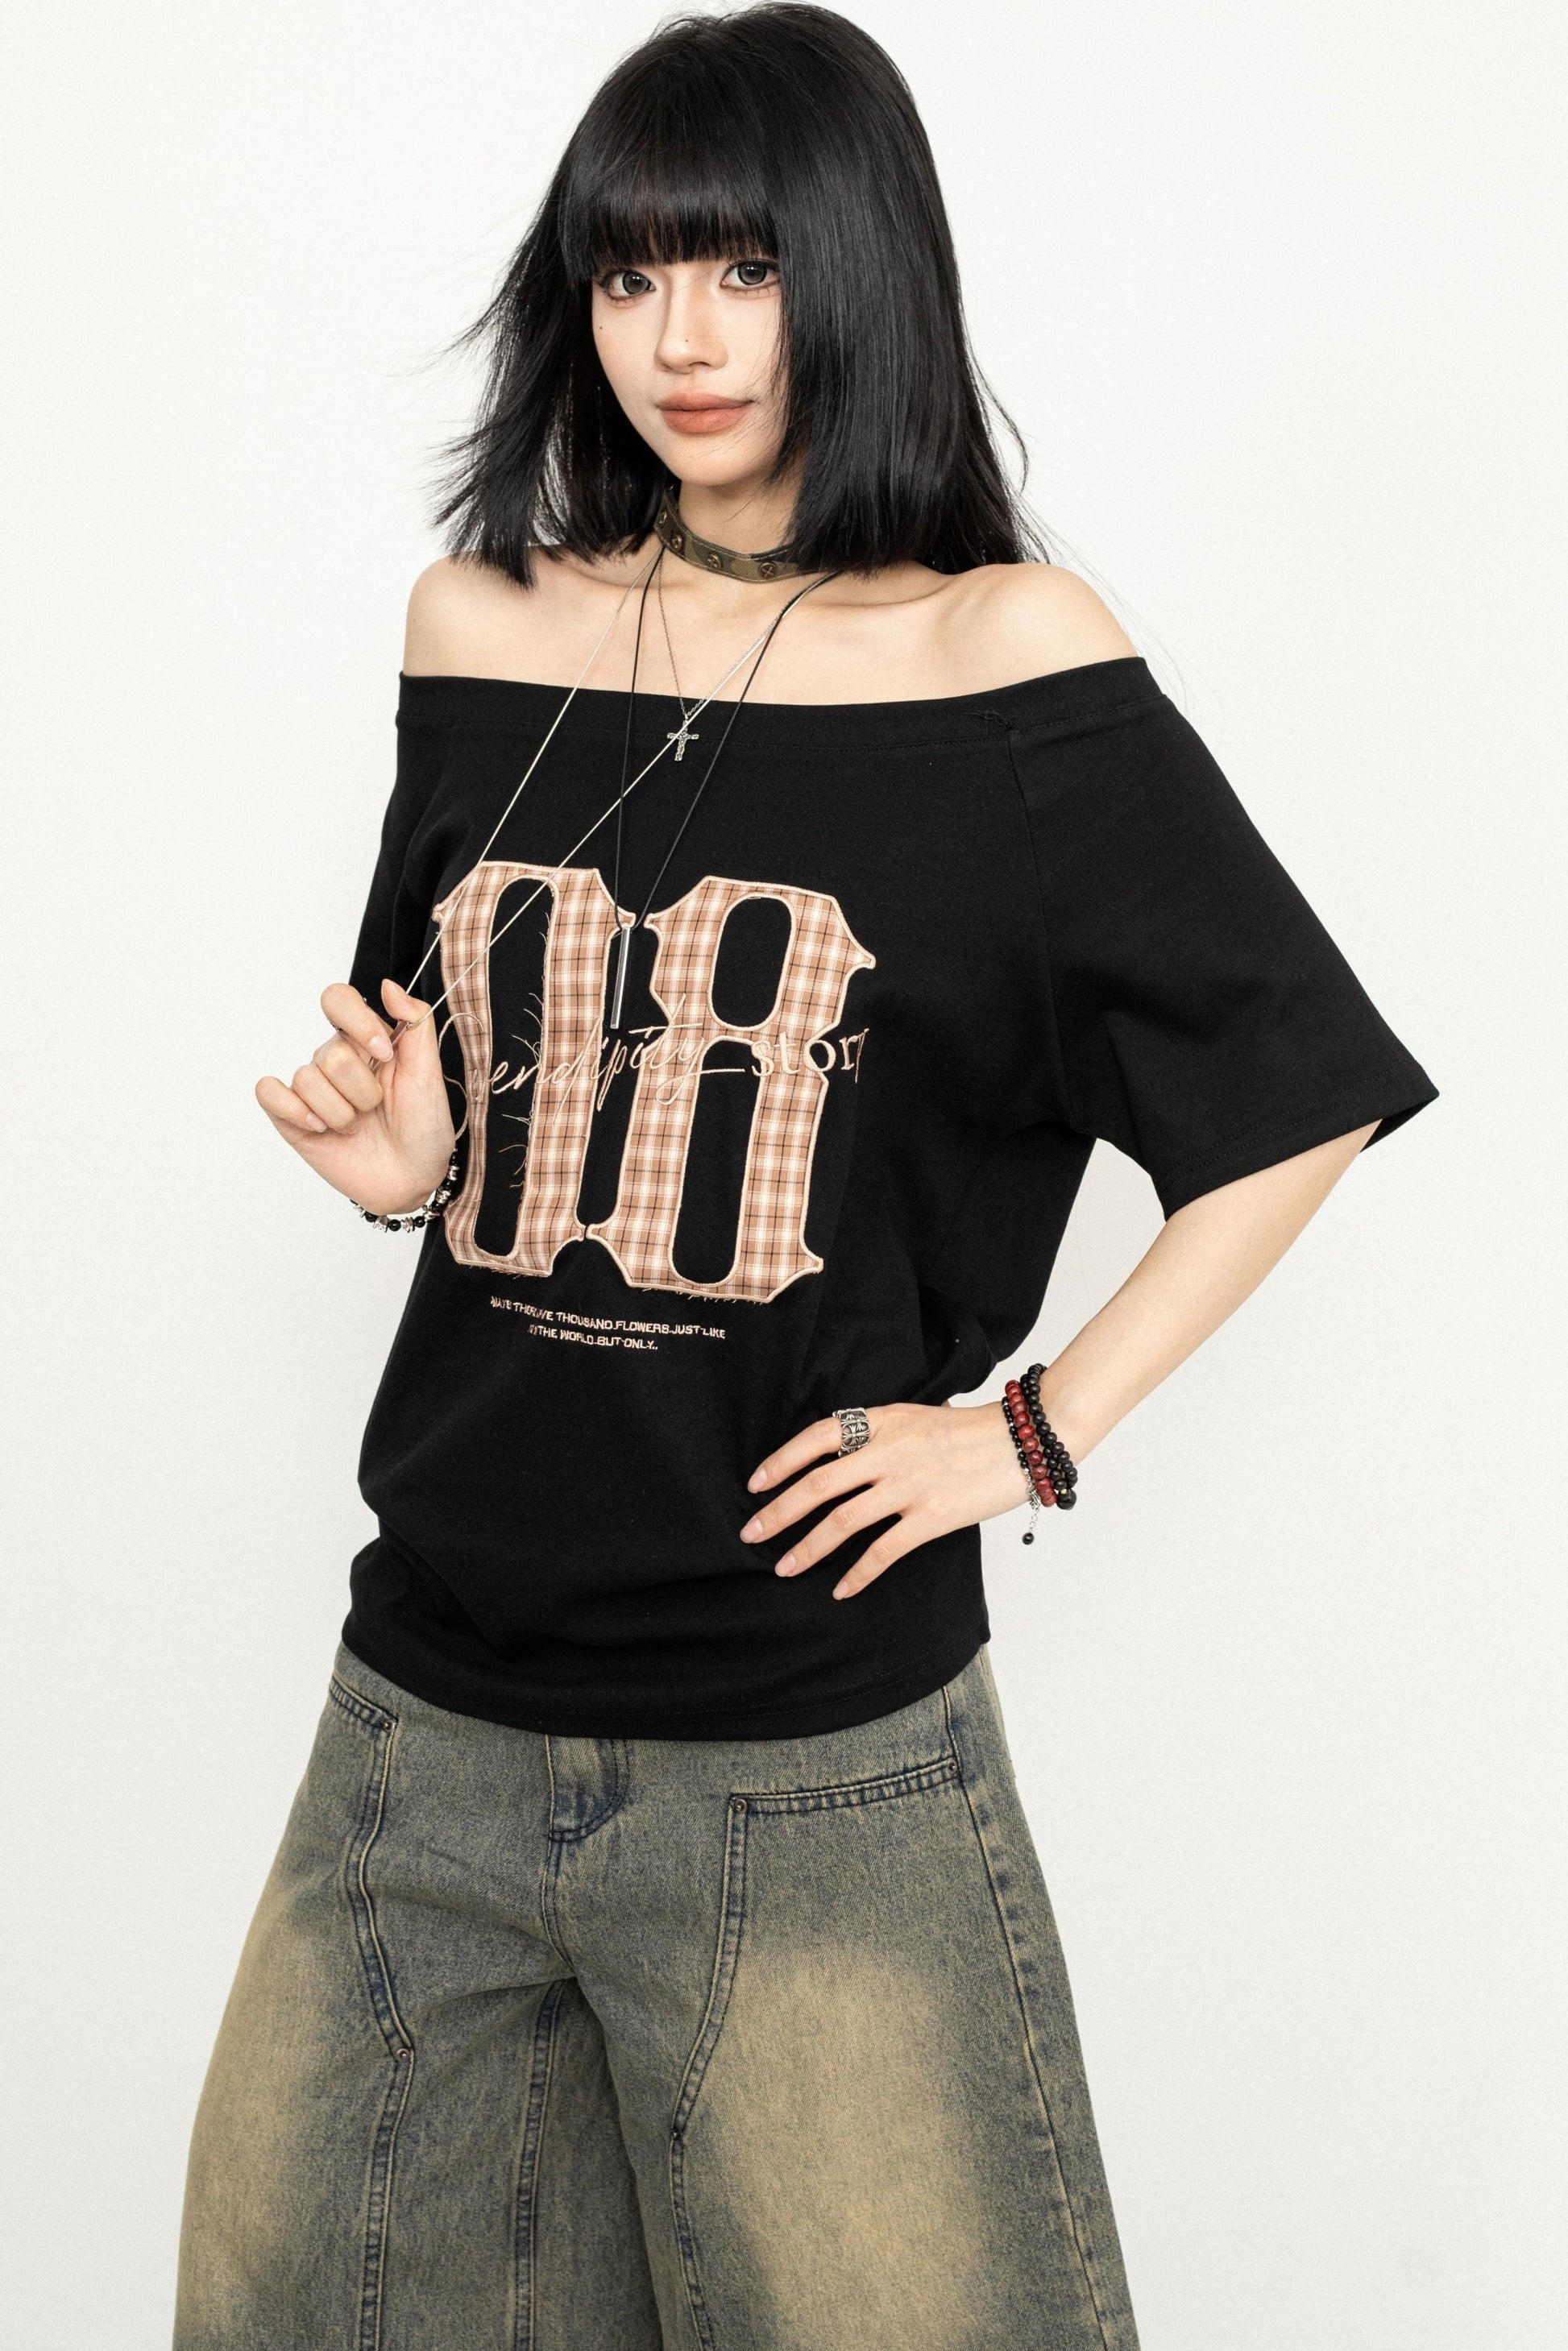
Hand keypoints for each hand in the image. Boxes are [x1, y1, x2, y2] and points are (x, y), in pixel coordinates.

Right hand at [255, 978, 456, 1214]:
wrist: (413, 1180)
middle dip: (362, 1088)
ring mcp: (313, 1090)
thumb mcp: (430, 1073)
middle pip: (330, 1052)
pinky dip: (293, 1110)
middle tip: (378, 1108)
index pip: (338, 1000)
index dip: (357, 1023)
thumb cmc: (424, 1127)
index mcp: (366, 1041)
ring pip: (306, 1078)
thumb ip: (415, 1023)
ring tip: (357, 1126)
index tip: (384, 1055)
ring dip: (340, 1111)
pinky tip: (320, 1127)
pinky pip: (269, 1093)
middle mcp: (336, 1060)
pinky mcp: (292, 1118)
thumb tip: (388, 986)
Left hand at [739, 1402, 1030, 1599]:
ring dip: (807, 1548)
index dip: (781, 1461)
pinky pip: (883, 1551)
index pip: (817, 1437)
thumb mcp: (914, 1418)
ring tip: (785, 1567)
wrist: (1023, 1440)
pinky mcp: (931, 1517)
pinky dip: (858, 1574)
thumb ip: (877, 1434)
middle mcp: (888, 1452)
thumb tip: (838, 1455)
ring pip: (842, 1521)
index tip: (755, 1484)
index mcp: (881, 1422)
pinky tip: (841, 1589)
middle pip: (818, 1484)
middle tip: (751, 1534)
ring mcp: (908, 1486)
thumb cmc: (968, 1431)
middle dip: (778, 1512)